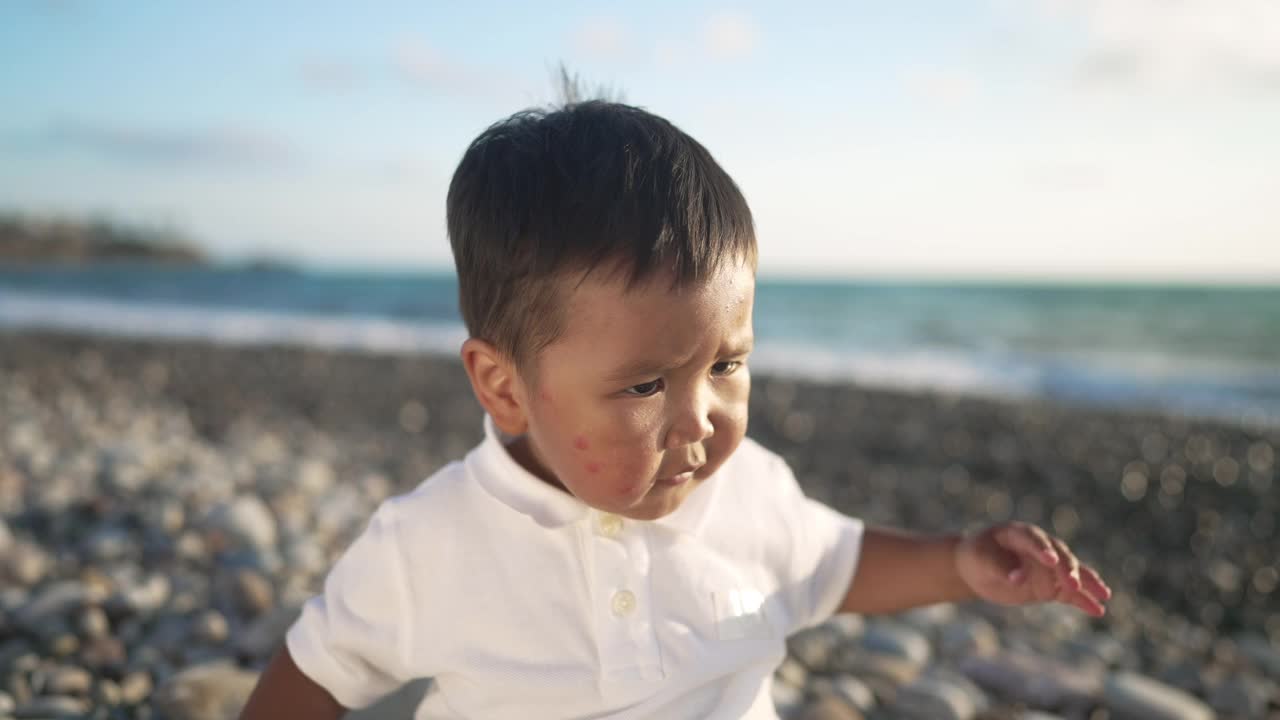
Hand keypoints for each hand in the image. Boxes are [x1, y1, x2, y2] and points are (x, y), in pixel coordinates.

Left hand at [954, 522, 1110, 616]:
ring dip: (1087, 582)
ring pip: (1072, 572)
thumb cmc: (977, 556)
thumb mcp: (981, 559)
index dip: (1043, 549)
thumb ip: (1000, 566)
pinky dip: (1084, 600)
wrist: (977, 567)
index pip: (1034, 540)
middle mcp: (1040, 547)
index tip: (1051, 561)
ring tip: (1103, 594)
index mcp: (1019, 534)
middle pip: (1060, 556)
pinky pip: (1070, 592)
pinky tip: (1098, 610)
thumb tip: (1018, 579)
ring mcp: (1049, 566)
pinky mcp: (1051, 584)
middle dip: (1067, 569)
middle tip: (1072, 584)